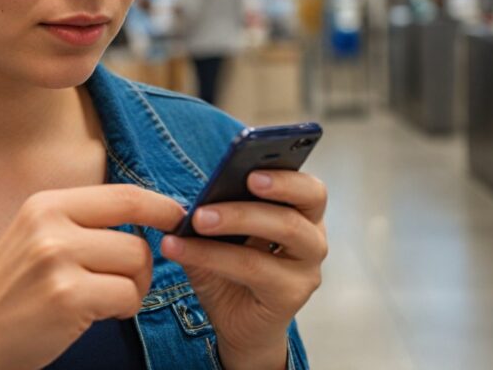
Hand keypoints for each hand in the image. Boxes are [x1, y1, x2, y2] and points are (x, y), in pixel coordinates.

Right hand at [0, 185, 184, 369]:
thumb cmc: (10, 294)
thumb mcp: (35, 238)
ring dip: (132, 289)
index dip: (159, 205)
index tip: (177, 217)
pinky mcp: (68, 297)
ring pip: (136, 265)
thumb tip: (145, 213)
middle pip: (136, 237)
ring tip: (103, 301)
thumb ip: (80, 222)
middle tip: (124, 283)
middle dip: (142, 266)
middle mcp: (51, 224)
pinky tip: (96, 316)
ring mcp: (58, 259)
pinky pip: (127, 298)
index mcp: (45, 204)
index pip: (122, 195)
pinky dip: (122, 311)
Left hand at [160, 170, 327, 369]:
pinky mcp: (291, 295)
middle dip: (269, 189)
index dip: (287, 174)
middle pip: (306, 202)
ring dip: (237, 218)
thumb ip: (209, 211)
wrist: (237, 324)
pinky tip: (179, 248)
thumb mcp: (217, 235)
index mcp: (301, 213)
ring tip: (197, 219)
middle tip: (241, 180)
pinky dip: (212, 255)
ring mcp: (307, 268)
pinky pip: (253, 268)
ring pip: (283, 231)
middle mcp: (312, 237)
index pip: (309, 187)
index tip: (253, 167)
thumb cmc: (231, 271)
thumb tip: (182, 199)